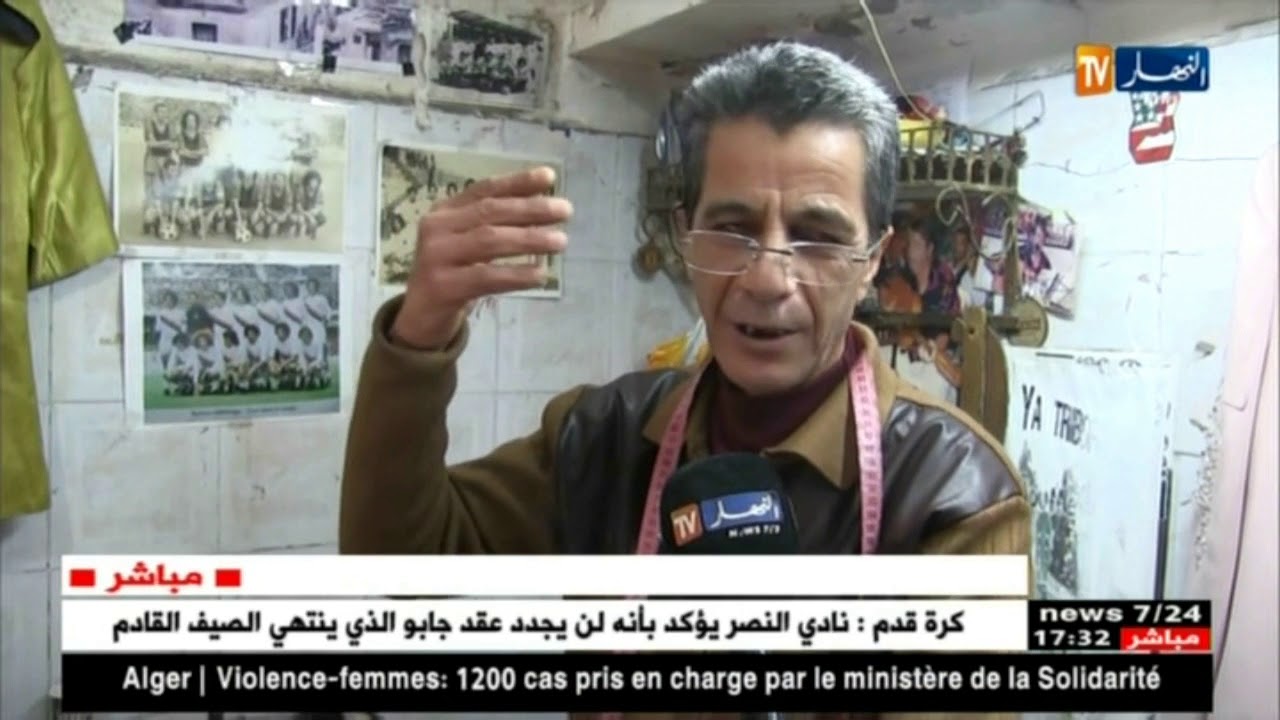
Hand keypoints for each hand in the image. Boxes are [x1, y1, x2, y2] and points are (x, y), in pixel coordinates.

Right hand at [390, 166, 570, 349]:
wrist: (421, 316)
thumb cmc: (454, 274)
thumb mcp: (470, 242)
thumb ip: (497, 223)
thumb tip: (544, 205)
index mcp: (445, 211)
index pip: (485, 190)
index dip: (518, 182)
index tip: (549, 177)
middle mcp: (436, 228)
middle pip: (490, 212)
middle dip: (531, 209)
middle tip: (565, 210)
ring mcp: (436, 256)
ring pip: (489, 241)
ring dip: (529, 240)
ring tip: (560, 241)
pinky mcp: (443, 286)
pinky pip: (486, 276)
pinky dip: (516, 275)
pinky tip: (540, 275)